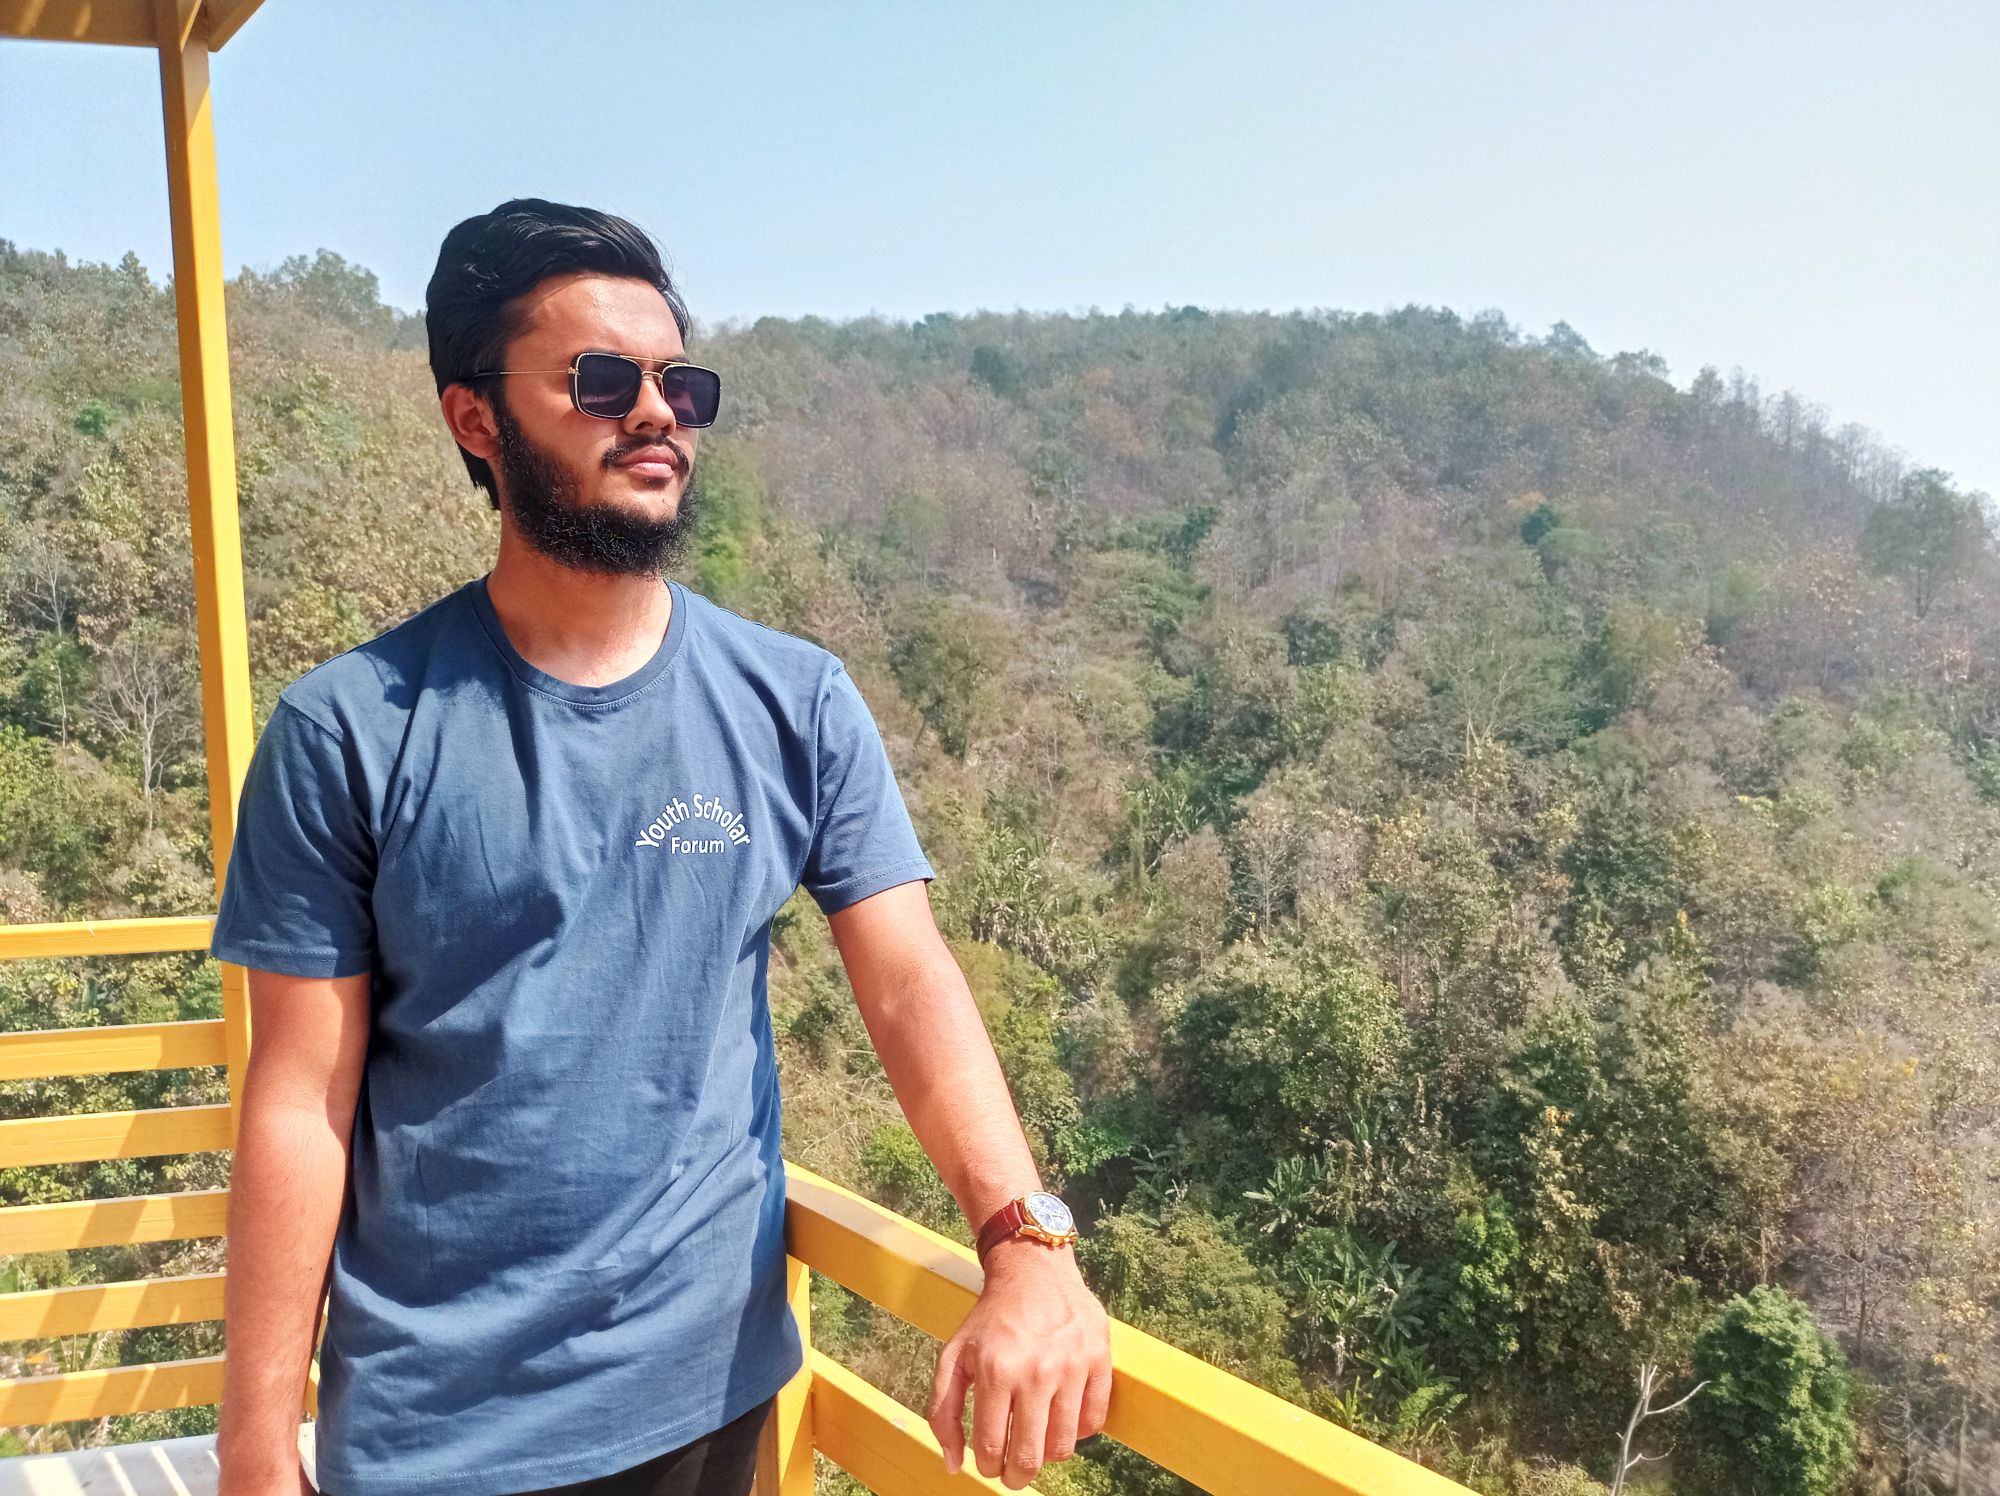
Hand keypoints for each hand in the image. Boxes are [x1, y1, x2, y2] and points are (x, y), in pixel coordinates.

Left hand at [927, 1238, 1112, 1489]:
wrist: (1033, 1273)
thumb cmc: (991, 1320)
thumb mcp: (953, 1357)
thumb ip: (943, 1412)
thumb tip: (954, 1464)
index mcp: (996, 1371)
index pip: (992, 1447)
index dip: (989, 1467)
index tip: (990, 1464)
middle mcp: (1036, 1371)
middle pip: (1030, 1456)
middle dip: (1017, 1475)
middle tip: (1013, 1473)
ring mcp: (1072, 1366)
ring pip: (1064, 1445)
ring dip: (1047, 1455)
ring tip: (1037, 1443)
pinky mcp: (1099, 1360)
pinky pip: (1093, 1421)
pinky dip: (1078, 1431)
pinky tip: (1061, 1418)